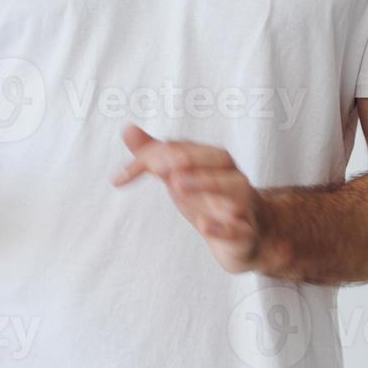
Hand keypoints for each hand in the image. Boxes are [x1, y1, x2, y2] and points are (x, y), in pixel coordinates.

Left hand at [111, 124, 267, 273]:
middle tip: (157, 166)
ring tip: (178, 184)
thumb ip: (154, 155)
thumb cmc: (210, 201)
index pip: (182, 149)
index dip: (150, 158)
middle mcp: (232, 176)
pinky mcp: (245, 233)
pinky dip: (222, 227)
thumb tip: (127, 129)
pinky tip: (204, 226)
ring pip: (232, 187)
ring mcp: (242, 204)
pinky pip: (238, 229)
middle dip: (187, 159)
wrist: (248, 238)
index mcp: (214, 160)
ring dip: (206, 183)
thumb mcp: (179, 177)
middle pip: (216, 159)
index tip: (120, 177)